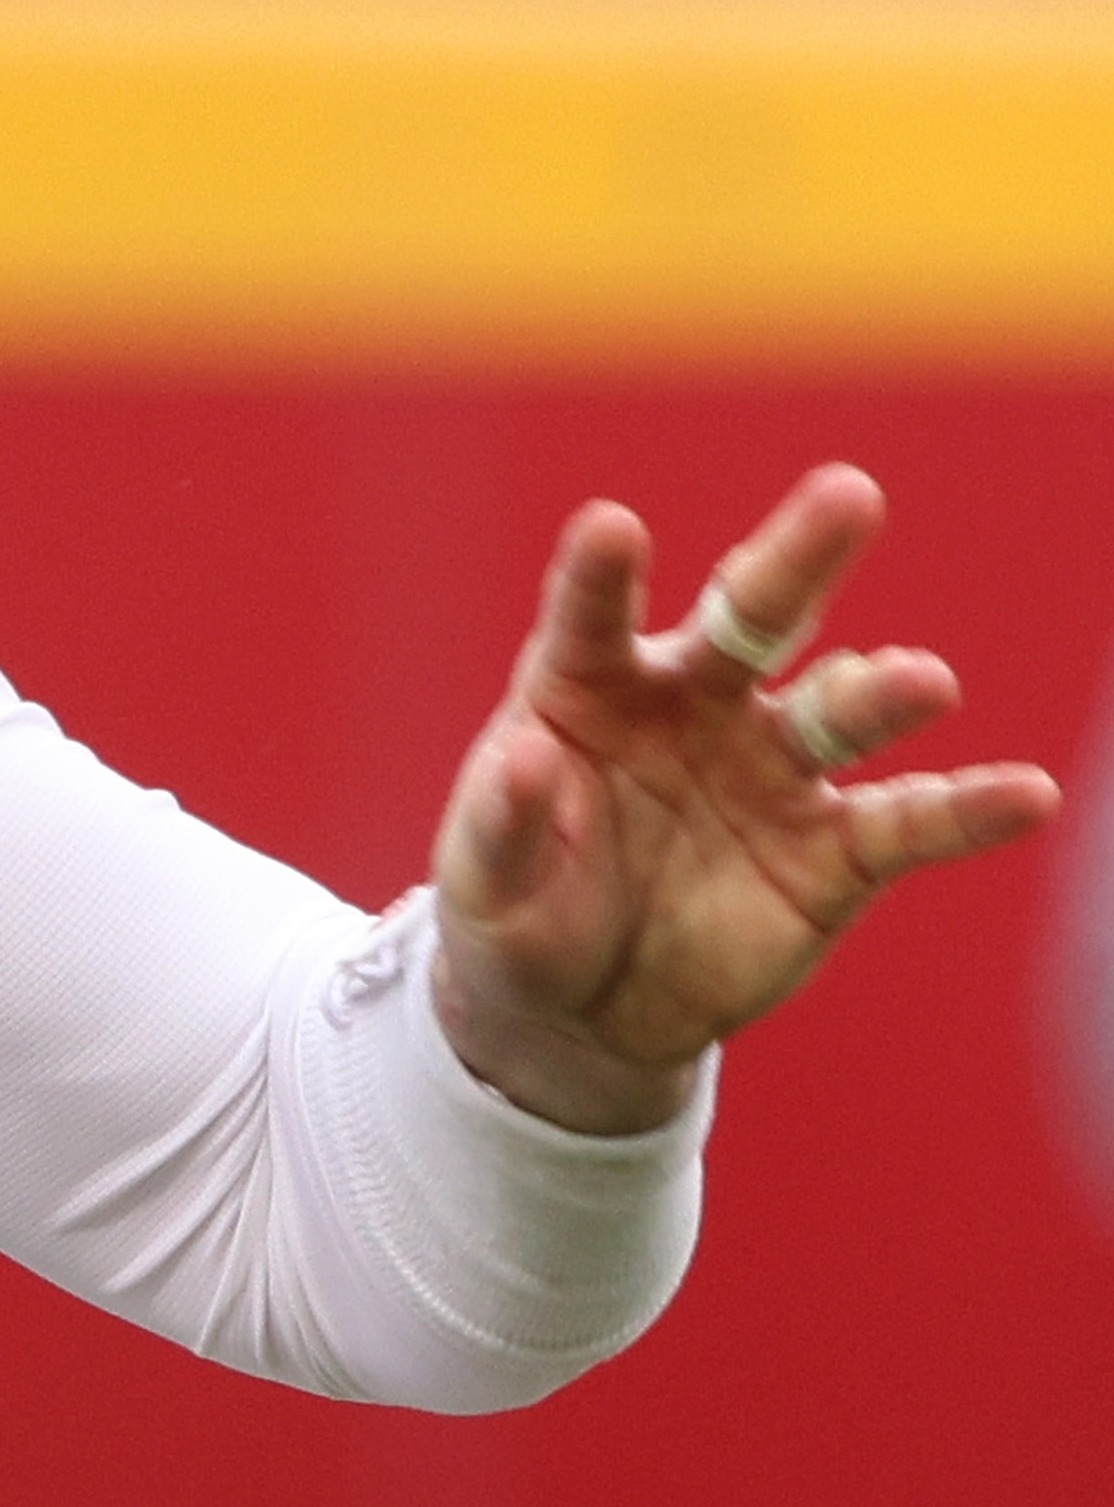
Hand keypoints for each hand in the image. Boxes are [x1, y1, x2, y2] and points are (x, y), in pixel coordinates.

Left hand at [431, 465, 1058, 1133]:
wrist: (581, 1010)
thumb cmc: (518, 911)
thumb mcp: (482, 880)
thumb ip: (501, 821)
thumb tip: (527, 757)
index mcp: (590, 689)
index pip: (594, 618)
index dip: (602, 575)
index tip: (611, 527)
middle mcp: (696, 706)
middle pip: (751, 618)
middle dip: (798, 559)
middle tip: (850, 495)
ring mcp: (772, 771)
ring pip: (837, 712)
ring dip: (880, 692)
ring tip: (920, 681)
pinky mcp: (834, 852)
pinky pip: (909, 822)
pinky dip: (969, 809)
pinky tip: (1022, 795)